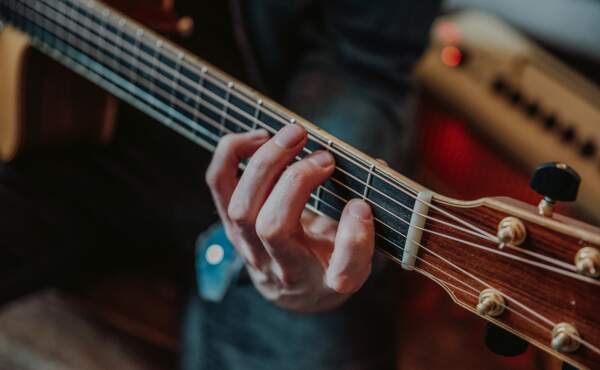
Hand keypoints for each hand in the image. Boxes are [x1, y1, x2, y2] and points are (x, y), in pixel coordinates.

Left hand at [206, 125, 374, 311]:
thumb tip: (376, 166)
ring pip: (241, 207)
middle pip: (272, 228)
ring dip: (267, 162)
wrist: (289, 287)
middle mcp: (280, 268)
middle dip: (297, 181)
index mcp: (323, 280)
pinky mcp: (229, 223)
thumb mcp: (357, 253)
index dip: (354, 239)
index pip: (341, 272)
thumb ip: (369, 218)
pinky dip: (234, 153)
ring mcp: (247, 247)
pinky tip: (261, 137)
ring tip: (295, 135)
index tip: (362, 207)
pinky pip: (219, 184)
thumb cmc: (327, 262)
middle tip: (327, 157)